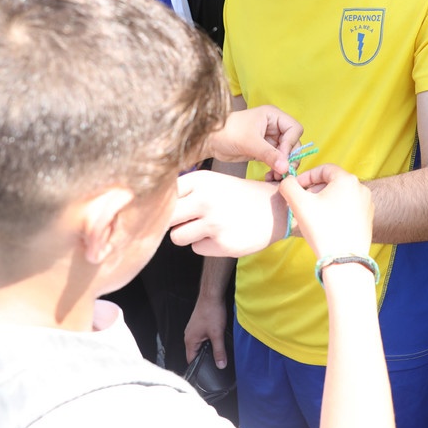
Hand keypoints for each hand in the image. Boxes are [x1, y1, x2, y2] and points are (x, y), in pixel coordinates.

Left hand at [169, 171, 285, 256]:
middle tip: (185, 220)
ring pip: (176, 236)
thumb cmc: (237, 195)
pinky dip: (205, 244)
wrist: (276, 209)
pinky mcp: (222, 243)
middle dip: (171, 221)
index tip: (167, 207)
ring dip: (187, 235)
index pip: (163, 194)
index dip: (162, 203)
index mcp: (201, 179)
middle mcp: (205, 198)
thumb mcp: (212, 183)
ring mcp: (214, 222)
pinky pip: (196, 248)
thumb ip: (185, 192)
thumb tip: (151, 208)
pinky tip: (222, 235)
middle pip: (165, 217)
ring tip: (206, 227)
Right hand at [184, 295, 228, 366]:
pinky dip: (207, 340)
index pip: (191, 360)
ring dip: (206, 348)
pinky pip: (200, 338)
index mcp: (190, 340)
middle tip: (215, 360)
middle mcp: (189, 335)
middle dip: (204, 358)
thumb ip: (219, 351)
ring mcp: (192, 330)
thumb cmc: (211, 311)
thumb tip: (221, 365)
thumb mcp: (217, 334)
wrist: (211, 295)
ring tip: (216, 348)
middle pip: (194, 353)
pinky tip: (215, 338)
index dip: (199, 367)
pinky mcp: (198, 325)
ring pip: (198, 345)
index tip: (207, 372)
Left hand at [204, 106, 302, 177]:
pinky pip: (276, 161)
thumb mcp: (250, 142)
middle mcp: (274, 126)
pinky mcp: (264, 150)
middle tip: (283, 172)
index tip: (281, 156)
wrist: (209, 141)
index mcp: (273, 116)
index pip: (294, 129)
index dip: (291, 144)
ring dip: (283, 166)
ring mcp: (269, 139)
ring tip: (275, 177)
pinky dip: (275, 169)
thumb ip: (269, 154)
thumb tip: (285, 167)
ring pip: (286, 154)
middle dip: (289, 158)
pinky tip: (269, 176)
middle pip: (293, 142)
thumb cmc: (227, 132)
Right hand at [279, 164, 373, 259]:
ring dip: (325, 200)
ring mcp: (367, 204)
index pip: (323, 169)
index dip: (306, 176)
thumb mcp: (298, 203)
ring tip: (313, 214)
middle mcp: (361, 188)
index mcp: (347, 179)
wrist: (343, 260)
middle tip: (302, 202)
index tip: (296, 188)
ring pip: (341, 195)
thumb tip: (288, 181)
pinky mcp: (368, 219)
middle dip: (315, 190)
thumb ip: (289, 185)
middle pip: (332, 182)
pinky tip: (326, 224)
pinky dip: (336, 211)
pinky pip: (349, 208)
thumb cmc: (321, 228)